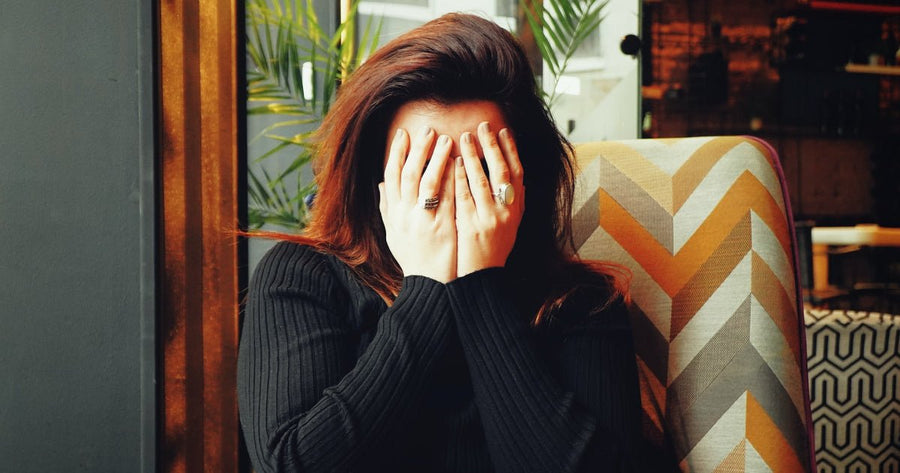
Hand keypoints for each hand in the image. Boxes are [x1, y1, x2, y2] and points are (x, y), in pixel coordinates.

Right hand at [379, 126, 456, 282]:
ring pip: (428, 181)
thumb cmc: (414, 259)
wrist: (430, 286)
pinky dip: (451, 178)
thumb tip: (381, 185)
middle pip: (409, 174)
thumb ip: (387, 209)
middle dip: (418, 149)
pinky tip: (460, 163)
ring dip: (437, 158)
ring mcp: (423, 221)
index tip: (403, 134)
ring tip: (447, 139)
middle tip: (427, 129)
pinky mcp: (442, 227)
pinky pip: (447, 197)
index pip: (391, 176)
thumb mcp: (394, 234)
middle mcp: (405, 215)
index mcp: (394, 214)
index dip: (397, 153)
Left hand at [454, 122, 524, 276]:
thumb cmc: (492, 251)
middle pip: (503, 171)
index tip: (503, 131)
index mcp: (516, 209)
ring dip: (475, 156)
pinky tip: (454, 163)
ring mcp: (490, 219)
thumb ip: (509, 203)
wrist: (482, 279)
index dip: (511, 150)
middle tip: (483, 126)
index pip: (518, 172)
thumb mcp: (508, 225)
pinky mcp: (472, 226)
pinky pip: (465, 196)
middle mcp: (507, 212)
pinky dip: (460, 177)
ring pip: (483, 180)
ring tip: (464, 137)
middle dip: (492, 146)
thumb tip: (516, 178)